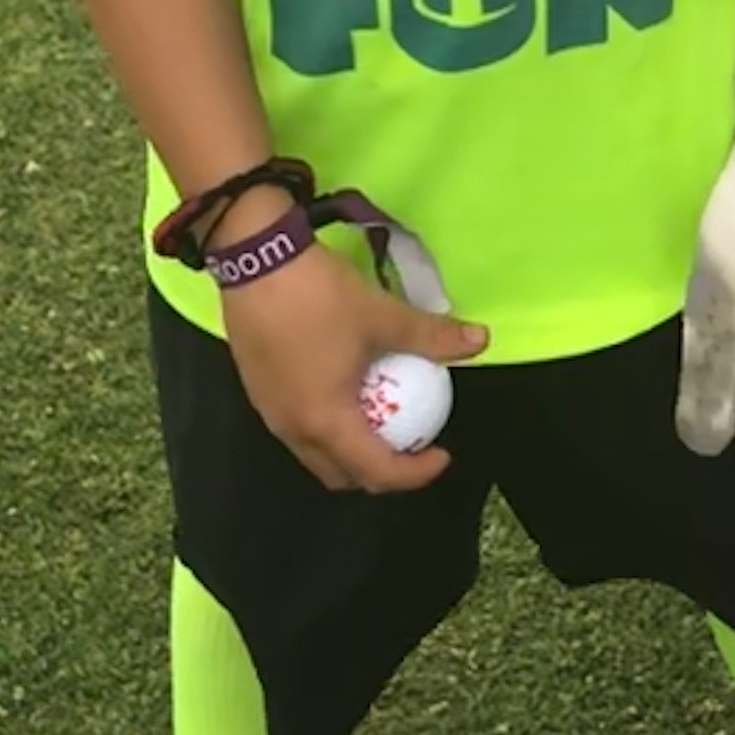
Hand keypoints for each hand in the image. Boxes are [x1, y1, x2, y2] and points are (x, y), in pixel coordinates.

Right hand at [219, 229, 486, 494]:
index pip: (377, 473)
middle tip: (410, 442)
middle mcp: (293, 430)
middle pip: (340, 474)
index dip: (416, 473)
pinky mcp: (257, 389)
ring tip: (381, 418)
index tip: (442, 453)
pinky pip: (297, 426)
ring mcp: (269, 412)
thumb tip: (479, 341)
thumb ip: (432, 336)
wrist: (255, 259)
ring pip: (314, 453)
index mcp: (326, 424)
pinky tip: (344, 388)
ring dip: (350, 450)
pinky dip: (327, 424)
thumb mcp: (383, 317)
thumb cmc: (320, 298)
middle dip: (379, 471)